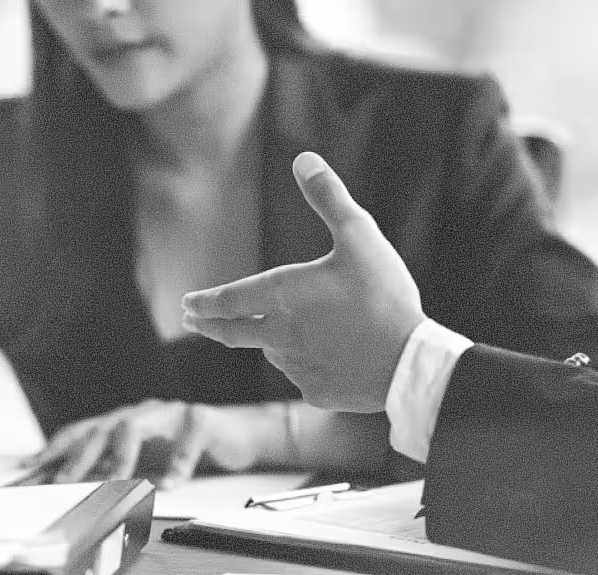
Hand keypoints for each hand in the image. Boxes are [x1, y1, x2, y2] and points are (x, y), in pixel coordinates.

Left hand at [22, 400, 268, 487]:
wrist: (237, 434)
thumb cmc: (185, 449)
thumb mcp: (145, 463)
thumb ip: (113, 472)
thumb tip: (72, 495)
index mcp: (122, 423)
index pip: (80, 434)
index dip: (53, 450)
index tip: (27, 471)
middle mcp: (141, 414)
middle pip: (101, 428)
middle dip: (78, 456)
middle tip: (61, 482)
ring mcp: (169, 414)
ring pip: (136, 425)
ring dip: (121, 456)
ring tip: (113, 482)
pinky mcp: (202, 420)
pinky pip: (187, 439)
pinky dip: (179, 462)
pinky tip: (172, 483)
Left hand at [182, 152, 426, 412]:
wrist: (409, 363)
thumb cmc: (384, 296)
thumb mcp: (360, 236)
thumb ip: (329, 197)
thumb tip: (304, 159)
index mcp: (283, 296)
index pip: (227, 301)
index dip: (204, 302)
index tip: (188, 305)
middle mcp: (279, 335)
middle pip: (233, 333)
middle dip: (210, 325)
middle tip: (194, 322)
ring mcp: (296, 367)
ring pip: (272, 352)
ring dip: (268, 342)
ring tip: (283, 333)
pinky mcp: (316, 391)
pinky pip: (301, 375)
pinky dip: (304, 363)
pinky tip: (326, 358)